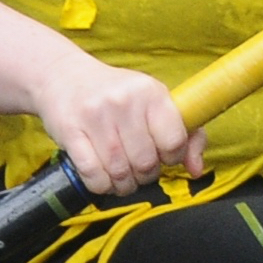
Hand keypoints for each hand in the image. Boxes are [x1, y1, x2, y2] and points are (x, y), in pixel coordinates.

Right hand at [30, 54, 204, 196]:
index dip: (172, 158)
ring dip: (124, 184)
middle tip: (141, 171)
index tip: (164, 157)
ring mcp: (95, 116)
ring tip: (124, 179)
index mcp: (152, 93)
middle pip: (145, 161)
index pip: (174, 141)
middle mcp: (124, 102)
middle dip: (146, 175)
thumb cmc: (119, 95)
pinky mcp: (69, 131)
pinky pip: (91, 173)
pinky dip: (101, 185)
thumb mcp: (156, 103)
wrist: (65, 77)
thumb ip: (187, 135)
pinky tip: (104, 180)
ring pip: (119, 171)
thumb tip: (197, 170)